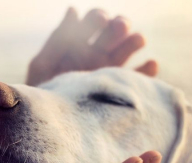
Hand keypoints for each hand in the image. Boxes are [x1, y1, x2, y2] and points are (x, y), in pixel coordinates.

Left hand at [26, 8, 157, 85]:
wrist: (51, 121)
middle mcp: (96, 55)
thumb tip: (73, 10)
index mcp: (78, 45)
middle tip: (120, 27)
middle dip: (118, 27)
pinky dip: (146, 71)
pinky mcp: (119, 89)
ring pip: (127, 51)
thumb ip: (57, 41)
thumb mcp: (43, 66)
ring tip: (137, 40)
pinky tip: (151, 64)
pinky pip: (137, 79)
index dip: (98, 18)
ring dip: (134, 42)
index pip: (93, 23)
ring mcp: (109, 71)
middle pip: (113, 33)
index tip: (101, 20)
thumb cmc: (42, 93)